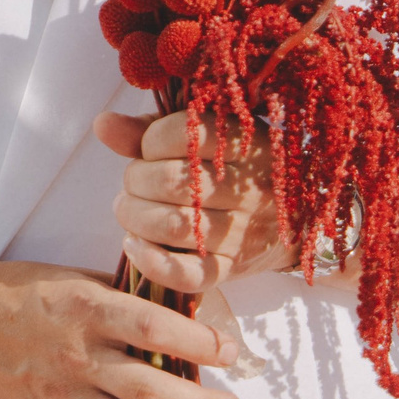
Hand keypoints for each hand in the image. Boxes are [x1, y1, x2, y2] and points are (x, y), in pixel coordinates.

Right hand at [0, 258, 240, 398]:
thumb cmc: (22, 293)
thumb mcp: (76, 276)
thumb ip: (126, 293)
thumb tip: (185, 308)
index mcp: (87, 309)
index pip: (155, 329)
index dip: (199, 344)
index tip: (228, 353)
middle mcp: (77, 356)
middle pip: (154, 390)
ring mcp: (62, 398)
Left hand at [99, 111, 293, 294]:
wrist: (295, 218)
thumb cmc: (235, 167)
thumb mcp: (206, 136)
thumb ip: (152, 129)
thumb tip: (103, 124)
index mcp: (247, 144)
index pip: (186, 134)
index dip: (151, 141)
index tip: (148, 148)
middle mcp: (250, 188)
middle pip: (174, 182)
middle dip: (136, 180)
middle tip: (132, 183)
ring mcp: (243, 233)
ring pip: (174, 226)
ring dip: (135, 217)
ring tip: (127, 209)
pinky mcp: (232, 270)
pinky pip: (188, 274)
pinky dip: (151, 261)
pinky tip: (134, 245)